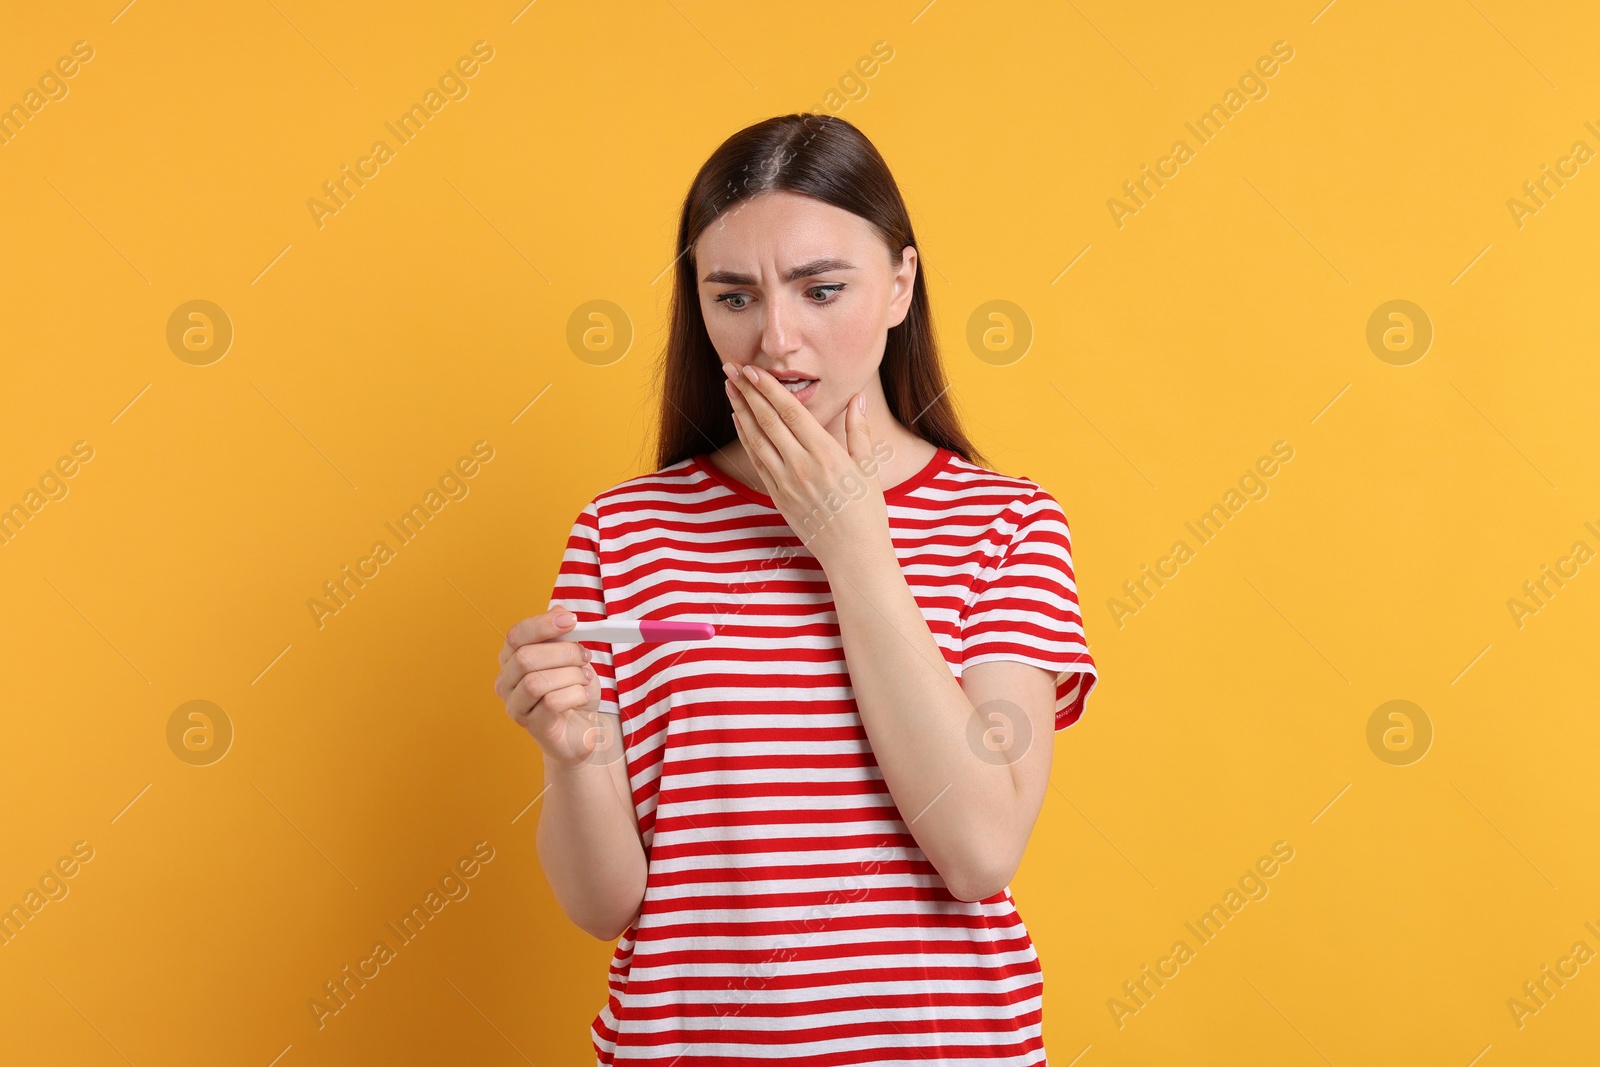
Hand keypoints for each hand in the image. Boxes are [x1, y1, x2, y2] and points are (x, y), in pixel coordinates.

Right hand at [494, 604, 610, 767]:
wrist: (581, 731)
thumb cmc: (572, 692)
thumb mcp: (572, 659)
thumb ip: (563, 636)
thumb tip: (559, 610)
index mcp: (511, 660)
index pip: (516, 635)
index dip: (543, 624)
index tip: (572, 620)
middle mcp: (506, 683)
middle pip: (525, 658)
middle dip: (563, 652)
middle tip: (585, 656)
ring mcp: (515, 707)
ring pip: (536, 682)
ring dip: (571, 676)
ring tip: (585, 680)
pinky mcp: (531, 726)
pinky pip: (552, 703)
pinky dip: (575, 695)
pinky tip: (583, 697)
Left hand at [721, 361, 892, 571]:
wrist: (854, 556)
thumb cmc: (867, 513)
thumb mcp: (869, 469)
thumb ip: (858, 431)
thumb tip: (857, 397)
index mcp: (826, 455)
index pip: (790, 412)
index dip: (768, 388)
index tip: (753, 369)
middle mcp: (801, 467)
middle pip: (767, 420)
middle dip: (747, 391)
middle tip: (731, 367)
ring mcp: (785, 483)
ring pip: (756, 439)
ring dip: (740, 410)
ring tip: (729, 386)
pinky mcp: (777, 497)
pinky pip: (757, 461)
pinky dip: (746, 437)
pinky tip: (739, 420)